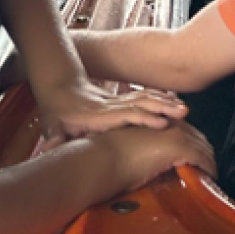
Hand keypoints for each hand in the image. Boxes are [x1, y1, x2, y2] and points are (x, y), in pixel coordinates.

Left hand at [37, 78, 187, 147]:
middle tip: (184, 113)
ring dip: (165, 102)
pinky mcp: (120, 101)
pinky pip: (143, 97)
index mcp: (97, 115)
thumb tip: (49, 146)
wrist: (58, 87)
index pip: (125, 114)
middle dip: (163, 108)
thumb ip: (53, 137)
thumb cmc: (56, 112)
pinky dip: (159, 98)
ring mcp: (117, 101)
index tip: (162, 123)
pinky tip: (173, 101)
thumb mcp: (51, 125)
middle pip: (141, 103)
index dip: (143, 118)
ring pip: (144, 98)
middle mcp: (111, 106)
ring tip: (185, 108)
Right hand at [95, 121, 216, 194]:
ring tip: (212, 176)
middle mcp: (168, 123)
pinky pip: (202, 157)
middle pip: (199, 137)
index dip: (196, 146)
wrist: (101, 160)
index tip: (200, 161)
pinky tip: (210, 177)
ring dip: (209, 162)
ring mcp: (174, 133)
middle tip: (209, 171)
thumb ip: (149, 152)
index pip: (187, 131)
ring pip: (203, 146)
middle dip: (206, 154)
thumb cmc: (109, 159)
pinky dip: (209, 167)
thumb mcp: (133, 149)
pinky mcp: (178, 145)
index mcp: (157, 120)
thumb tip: (163, 167)